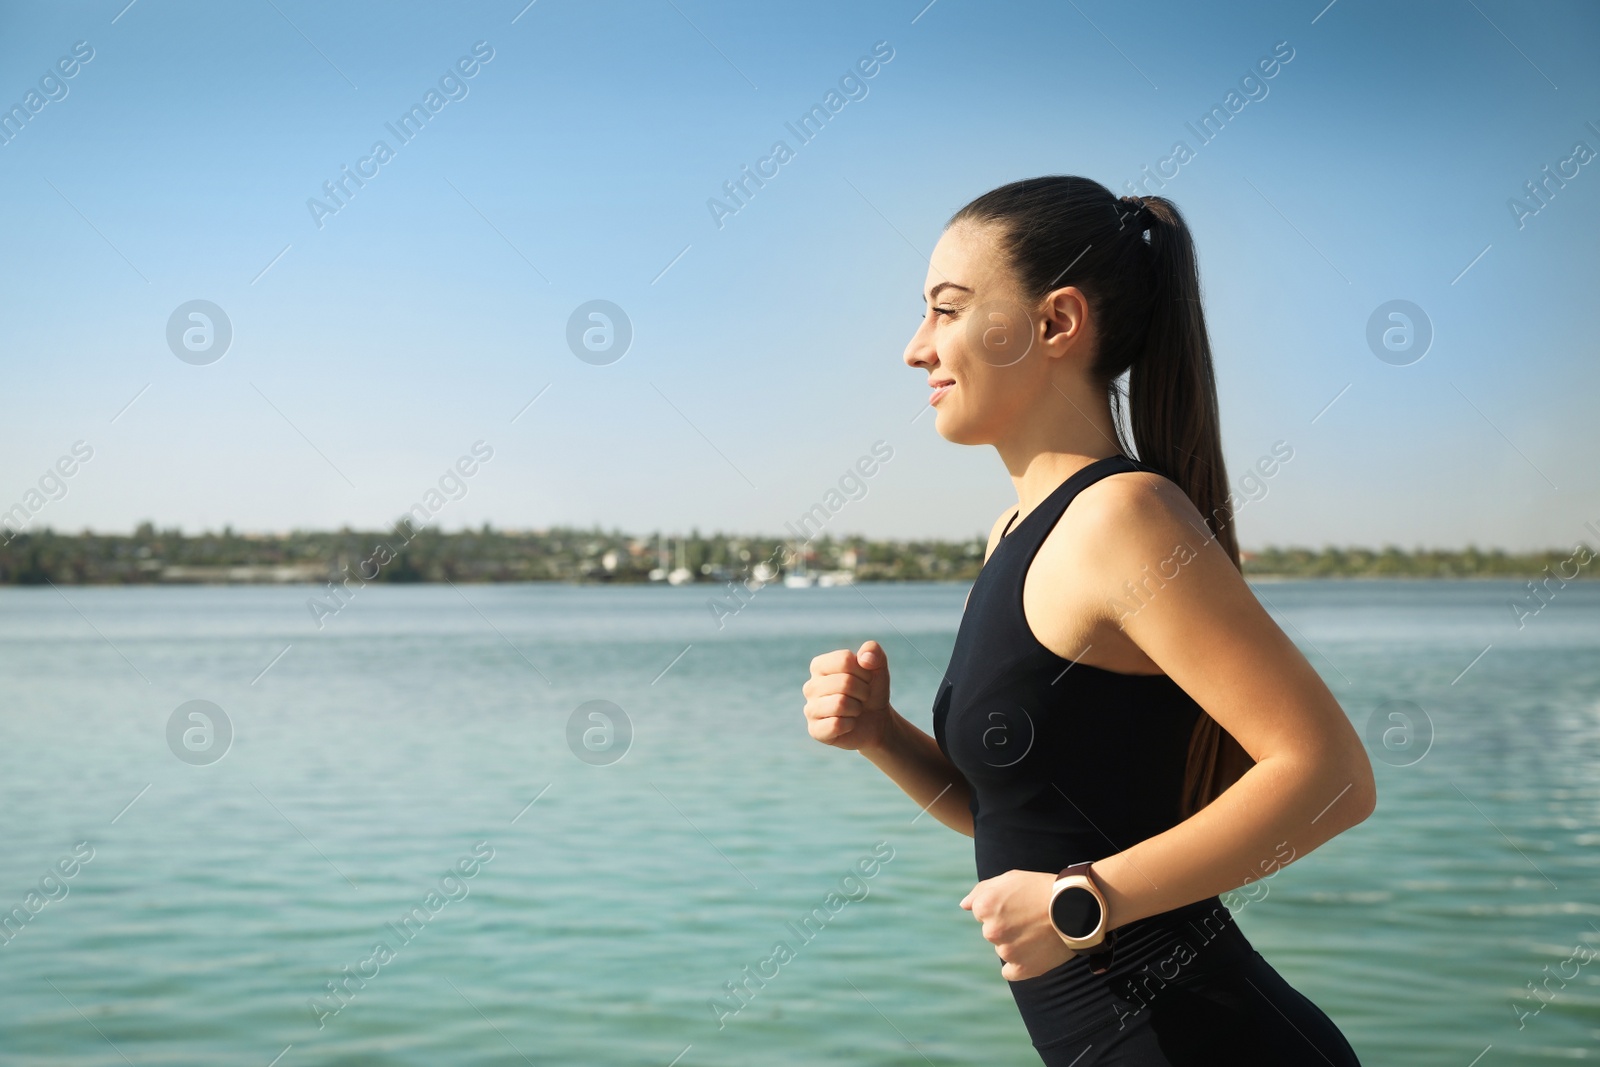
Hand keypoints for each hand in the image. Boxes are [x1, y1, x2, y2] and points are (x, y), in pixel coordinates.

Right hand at [802, 640, 891, 752]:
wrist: (876, 720)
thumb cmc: (871, 690)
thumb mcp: (878, 667)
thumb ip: (873, 651)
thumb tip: (864, 659)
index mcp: (819, 666)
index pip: (844, 660)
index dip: (863, 671)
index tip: (865, 679)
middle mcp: (810, 686)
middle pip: (845, 682)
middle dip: (863, 691)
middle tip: (862, 697)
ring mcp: (810, 709)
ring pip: (840, 703)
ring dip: (857, 708)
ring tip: (855, 709)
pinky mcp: (815, 730)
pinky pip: (836, 724)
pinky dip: (851, 725)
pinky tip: (848, 724)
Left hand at [960, 869, 1074, 980]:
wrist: (1076, 907)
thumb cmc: (1042, 888)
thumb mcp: (1009, 878)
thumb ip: (980, 891)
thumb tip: (964, 905)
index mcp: (984, 907)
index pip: (982, 912)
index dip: (1002, 906)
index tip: (1019, 904)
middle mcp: (991, 930)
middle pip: (992, 931)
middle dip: (1007, 925)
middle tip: (1030, 918)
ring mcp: (1006, 952)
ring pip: (1003, 949)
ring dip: (1015, 943)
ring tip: (1038, 932)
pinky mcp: (1022, 969)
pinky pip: (1010, 972)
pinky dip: (1020, 965)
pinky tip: (1033, 953)